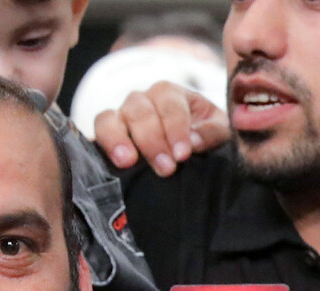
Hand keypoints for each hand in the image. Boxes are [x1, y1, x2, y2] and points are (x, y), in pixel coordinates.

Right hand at [95, 80, 228, 175]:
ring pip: (112, 117)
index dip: (176, 129)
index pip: (170, 106)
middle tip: (166, 168)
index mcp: (171, 94)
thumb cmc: (206, 135)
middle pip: (140, 111)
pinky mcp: (109, 132)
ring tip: (128, 161)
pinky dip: (103, 142)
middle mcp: (143, 99)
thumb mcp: (220, 131)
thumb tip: (193, 142)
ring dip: (119, 139)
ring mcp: (123, 114)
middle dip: (152, 140)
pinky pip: (98, 129)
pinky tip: (113, 161)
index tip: (183, 154)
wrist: (191, 148)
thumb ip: (212, 133)